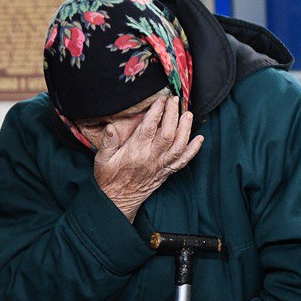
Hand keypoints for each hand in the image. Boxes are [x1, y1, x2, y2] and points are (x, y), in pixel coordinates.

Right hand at [94, 95, 202, 221]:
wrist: (117, 201)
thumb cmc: (108, 179)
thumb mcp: (101, 159)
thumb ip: (108, 143)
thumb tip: (111, 127)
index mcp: (135, 152)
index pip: (148, 128)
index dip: (156, 112)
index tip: (161, 99)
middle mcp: (151, 158)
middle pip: (167, 134)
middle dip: (173, 115)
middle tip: (175, 100)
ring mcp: (161, 166)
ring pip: (178, 146)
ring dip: (185, 129)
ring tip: (188, 114)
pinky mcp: (166, 172)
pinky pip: (183, 161)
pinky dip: (193, 150)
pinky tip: (199, 139)